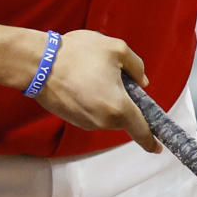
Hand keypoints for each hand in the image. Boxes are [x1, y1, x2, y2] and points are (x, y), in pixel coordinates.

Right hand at [37, 29, 160, 152]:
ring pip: (106, 114)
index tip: (157, 147)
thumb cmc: (78, 54)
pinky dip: (92, 100)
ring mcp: (86, 122)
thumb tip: (141, 82)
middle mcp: (103, 121)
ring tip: (91, 74)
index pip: (140, 129)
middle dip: (123, 100)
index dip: (151, 139)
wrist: (39, 64)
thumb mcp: (117, 49)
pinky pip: (91, 112)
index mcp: (119, 107)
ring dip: (105, 99)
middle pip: (123, 117)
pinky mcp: (73, 119)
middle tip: (114, 75)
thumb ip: (137, 66)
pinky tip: (80, 81)